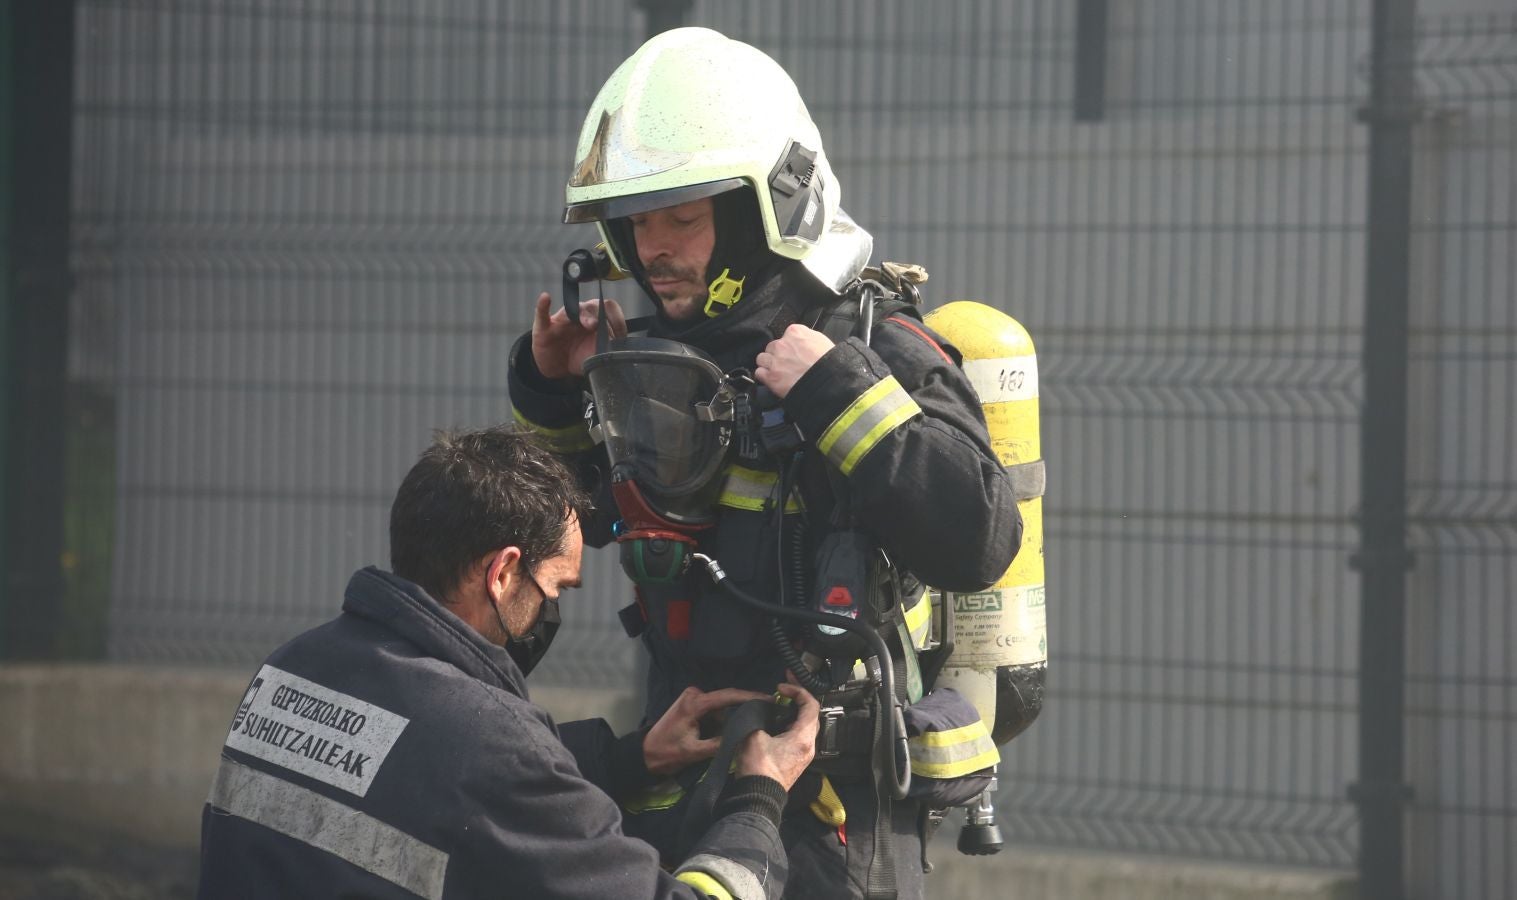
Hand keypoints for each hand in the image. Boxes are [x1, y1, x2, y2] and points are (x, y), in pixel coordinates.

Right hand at [530, 292, 626, 378]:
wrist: (556, 367)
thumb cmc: (579, 356)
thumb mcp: (596, 356)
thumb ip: (608, 350)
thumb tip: (622, 352)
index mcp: (596, 320)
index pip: (609, 310)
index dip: (617, 320)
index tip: (620, 335)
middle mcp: (580, 315)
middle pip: (593, 307)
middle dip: (600, 316)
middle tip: (602, 328)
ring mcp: (561, 320)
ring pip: (572, 310)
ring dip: (583, 315)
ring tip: (589, 323)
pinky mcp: (543, 328)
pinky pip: (542, 314)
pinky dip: (542, 306)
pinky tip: (545, 298)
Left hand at [643, 686, 770, 775]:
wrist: (645, 754)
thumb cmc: (667, 753)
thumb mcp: (695, 752)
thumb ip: (719, 744)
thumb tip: (744, 737)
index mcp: (695, 703)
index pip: (728, 696)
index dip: (750, 697)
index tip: (769, 699)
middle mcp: (695, 694)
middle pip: (726, 700)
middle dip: (741, 710)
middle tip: (762, 717)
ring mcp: (693, 697)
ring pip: (721, 707)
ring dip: (727, 719)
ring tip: (738, 729)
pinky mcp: (692, 704)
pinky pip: (713, 710)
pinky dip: (719, 720)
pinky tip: (723, 730)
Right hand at [734, 683, 819, 790]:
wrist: (757, 798)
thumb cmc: (758, 767)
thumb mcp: (754, 735)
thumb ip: (759, 717)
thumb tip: (760, 711)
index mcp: (803, 737)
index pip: (811, 705)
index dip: (797, 690)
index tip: (781, 687)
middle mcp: (809, 746)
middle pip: (811, 715)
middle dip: (798, 699)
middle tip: (783, 690)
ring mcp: (804, 755)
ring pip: (805, 726)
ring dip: (794, 713)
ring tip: (778, 705)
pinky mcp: (796, 762)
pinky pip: (799, 737)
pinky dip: (790, 725)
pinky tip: (776, 723)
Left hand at [753, 324, 833, 398]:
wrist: (829, 382)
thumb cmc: (830, 363)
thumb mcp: (822, 341)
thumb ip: (807, 337)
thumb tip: (803, 341)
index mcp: (795, 332)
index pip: (785, 335)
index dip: (788, 346)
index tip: (793, 353)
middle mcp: (782, 344)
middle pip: (772, 347)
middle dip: (777, 355)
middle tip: (786, 364)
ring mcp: (775, 360)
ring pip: (762, 359)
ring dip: (768, 365)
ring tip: (778, 372)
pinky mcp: (771, 377)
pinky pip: (759, 373)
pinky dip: (764, 376)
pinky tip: (773, 380)